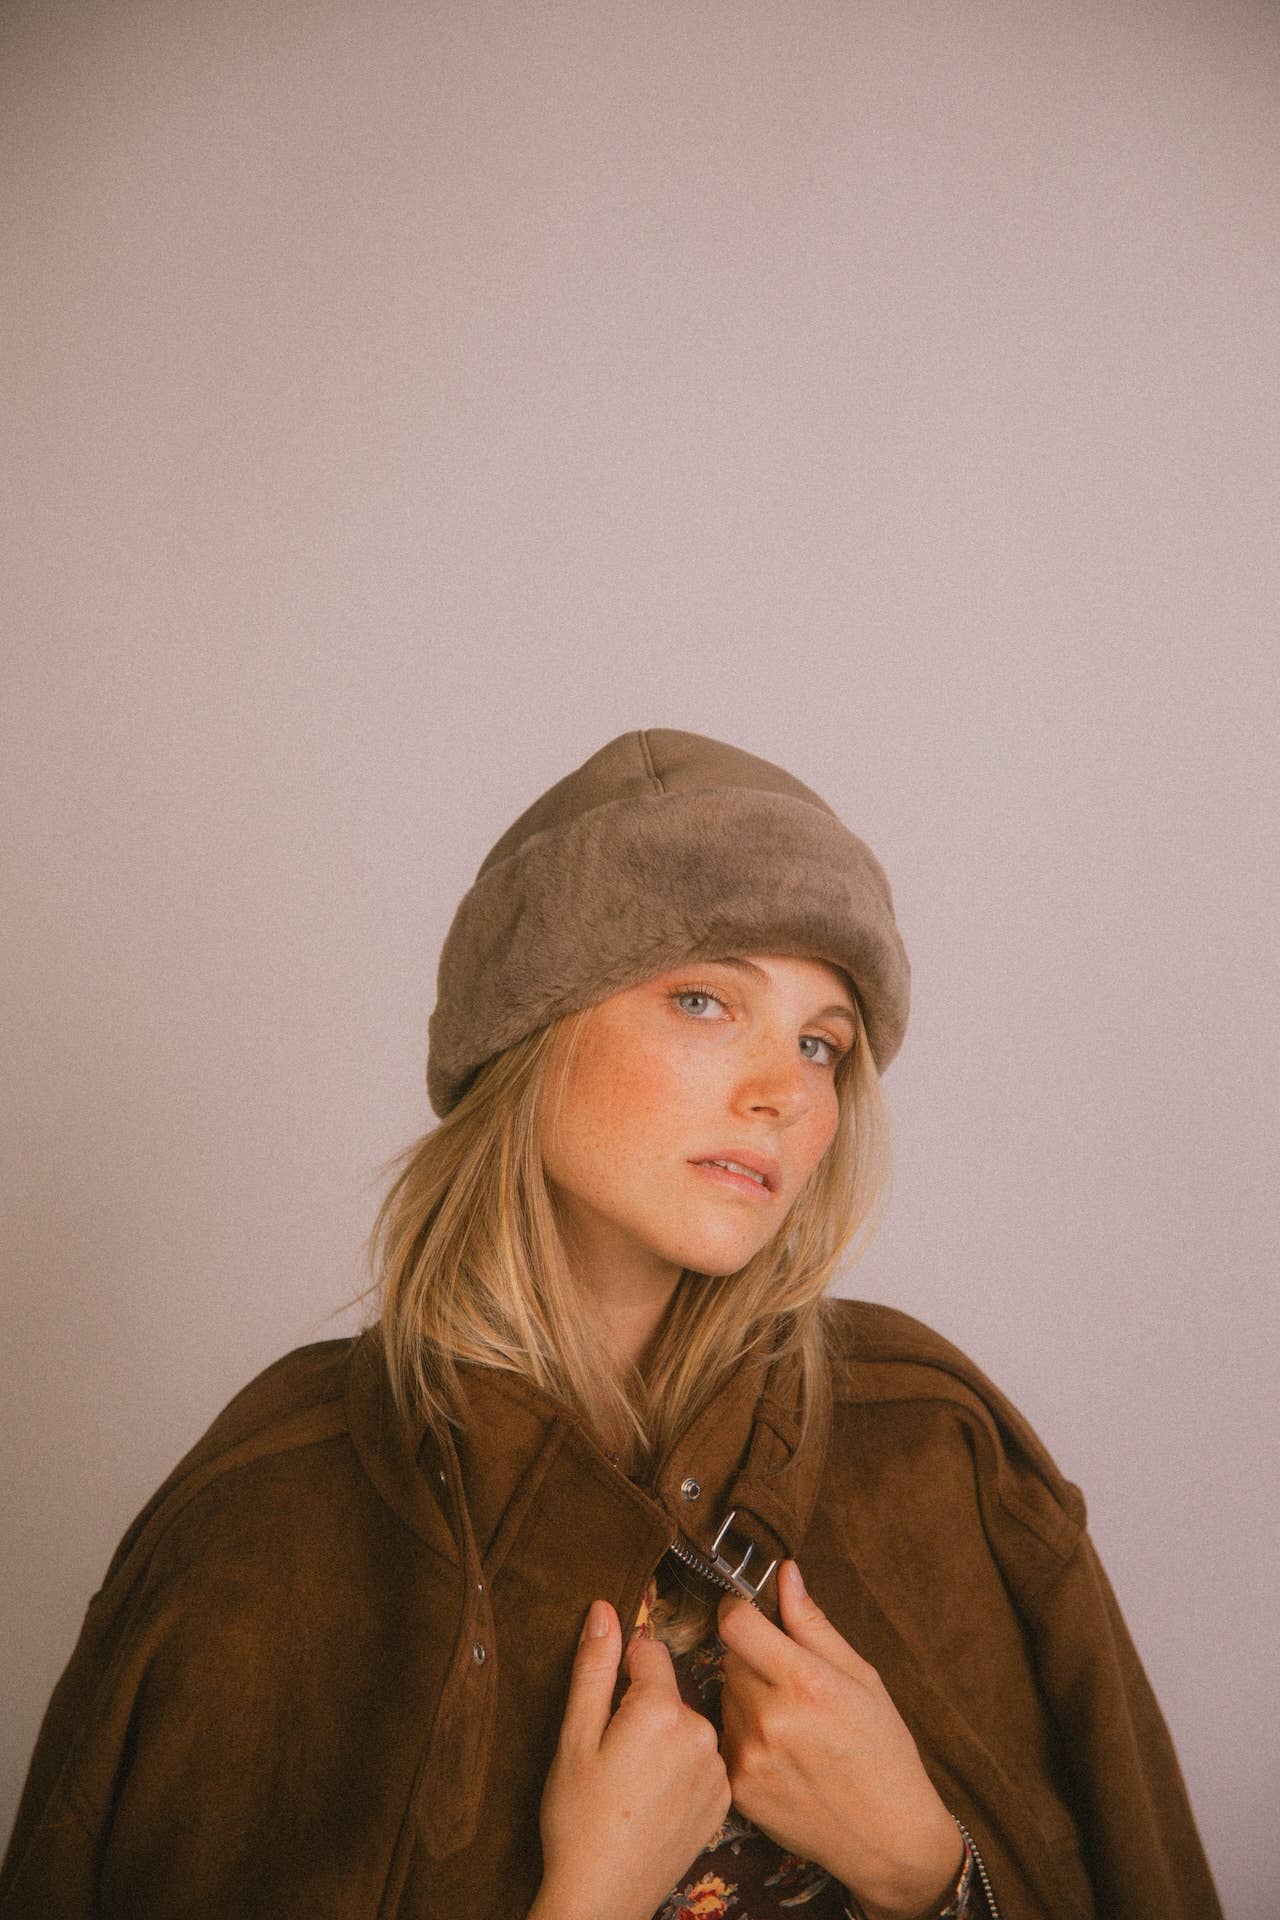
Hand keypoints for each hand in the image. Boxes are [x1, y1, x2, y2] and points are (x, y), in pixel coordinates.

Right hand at [536, 1599, 732, 1919]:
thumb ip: (594, 1667)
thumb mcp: (574, 1737)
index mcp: (661, 1711)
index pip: (651, 1652)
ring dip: (665, 1738)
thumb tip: (605, 1610)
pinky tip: (657, 1798)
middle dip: (644, 1707)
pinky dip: (682, 1769)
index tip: (608, 1699)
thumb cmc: (578, 1819)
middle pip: (670, 1691)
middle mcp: (700, 1734)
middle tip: (615, 1751)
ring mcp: (716, 1770)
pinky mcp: (724, 1801)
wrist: (602, 1897)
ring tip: (634, 1781)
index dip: (623, 1667)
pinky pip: (702, 1761)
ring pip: (687, 1726)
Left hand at [715, 1561, 963, 1919]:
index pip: (736, 1624)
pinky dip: (744, 1736)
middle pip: (730, 1658)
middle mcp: (771, 1719)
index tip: (748, 1611)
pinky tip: (780, 1753)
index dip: (738, 1609)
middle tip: (787, 1679)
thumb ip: (814, 1624)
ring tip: (789, 1722)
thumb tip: (786, 1573)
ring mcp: (751, 1757)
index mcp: (805, 1683)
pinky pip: (725, 1738)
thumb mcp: (862, 1678)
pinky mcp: (739, 1789)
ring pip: (725, 1696)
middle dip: (752, 1658)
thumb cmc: (883, 1752)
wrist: (888, 1839)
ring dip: (746, 1697)